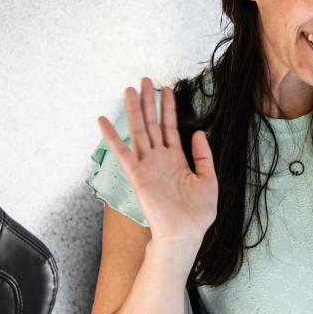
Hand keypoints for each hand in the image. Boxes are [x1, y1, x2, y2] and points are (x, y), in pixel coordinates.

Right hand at [97, 78, 217, 248]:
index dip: (168, 108)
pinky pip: (123, 153)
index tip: (166, 88)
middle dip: (149, 102)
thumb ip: (203, 156)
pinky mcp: (138, 175)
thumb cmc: (197, 213)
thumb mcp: (208, 179)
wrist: (185, 233)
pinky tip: (103, 121)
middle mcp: (160, 159)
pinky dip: (112, 137)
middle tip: (144, 80)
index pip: (170, 127)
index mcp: (177, 160)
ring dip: (133, 111)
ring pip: (138, 132)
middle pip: (152, 124)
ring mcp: (147, 166)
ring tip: (129, 90)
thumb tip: (198, 133)